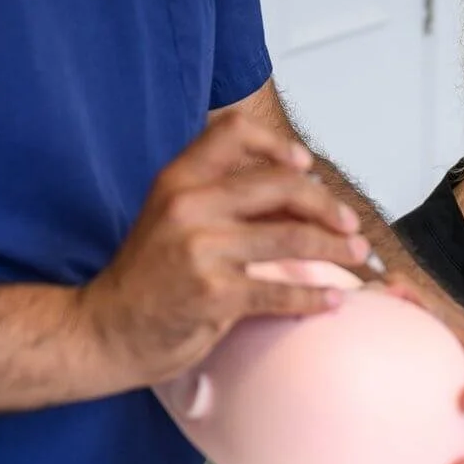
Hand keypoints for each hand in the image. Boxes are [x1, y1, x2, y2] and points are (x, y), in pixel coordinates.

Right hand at [79, 112, 371, 388]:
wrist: (106, 330)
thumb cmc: (147, 278)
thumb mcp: (174, 222)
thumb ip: (226, 203)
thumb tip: (296, 200)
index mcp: (178, 179)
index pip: (233, 134)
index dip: (278, 145)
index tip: (306, 165)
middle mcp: (189, 206)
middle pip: (280, 186)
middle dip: (327, 205)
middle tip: (351, 224)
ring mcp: (202, 250)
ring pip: (290, 238)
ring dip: (334, 248)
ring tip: (357, 257)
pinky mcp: (214, 295)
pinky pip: (280, 291)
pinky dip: (315, 297)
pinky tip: (333, 300)